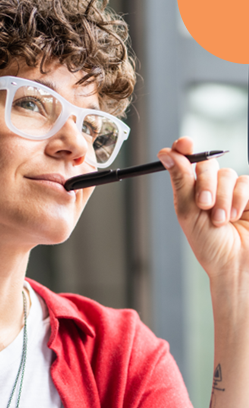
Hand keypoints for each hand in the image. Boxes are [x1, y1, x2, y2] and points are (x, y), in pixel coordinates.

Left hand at [158, 137, 248, 283]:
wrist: (236, 263)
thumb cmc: (209, 245)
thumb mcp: (188, 212)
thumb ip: (181, 180)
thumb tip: (166, 153)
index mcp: (189, 191)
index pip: (186, 160)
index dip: (184, 148)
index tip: (184, 144)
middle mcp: (209, 187)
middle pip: (206, 164)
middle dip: (205, 183)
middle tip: (204, 205)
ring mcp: (231, 190)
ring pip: (227, 174)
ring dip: (223, 198)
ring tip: (221, 220)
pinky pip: (245, 182)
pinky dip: (240, 199)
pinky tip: (236, 216)